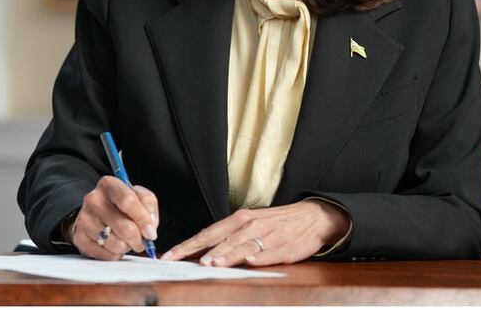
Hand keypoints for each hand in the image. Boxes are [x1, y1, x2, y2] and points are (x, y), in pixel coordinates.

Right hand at [70, 176, 158, 260]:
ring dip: (127, 247)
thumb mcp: (138, 196)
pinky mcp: (80, 238)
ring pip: (116, 244)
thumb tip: (149, 227)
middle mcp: (93, 199)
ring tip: (125, 240)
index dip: (143, 219)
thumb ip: (148, 206)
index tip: (150, 231)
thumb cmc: (121, 205)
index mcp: (109, 184)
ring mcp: (84, 219)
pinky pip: (107, 254)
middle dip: (138, 239)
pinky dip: (116, 254)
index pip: (128, 201)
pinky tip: (114, 245)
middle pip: (125, 227)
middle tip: (141, 241)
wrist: (96, 215)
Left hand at [160, 200, 349, 267]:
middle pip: (220, 239)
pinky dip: (259, 257)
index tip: (169, 255)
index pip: (207, 233)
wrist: (310, 217)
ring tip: (212, 263)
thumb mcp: (250, 224)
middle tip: (182, 260)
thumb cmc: (276, 223)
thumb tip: (203, 252)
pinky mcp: (283, 247)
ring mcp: (266, 236)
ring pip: (242, 246)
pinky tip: (250, 261)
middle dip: (200, 251)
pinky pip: (269, 253)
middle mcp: (249, 225)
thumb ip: (229, 238)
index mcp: (239, 219)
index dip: (187, 245)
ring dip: (226, 255)